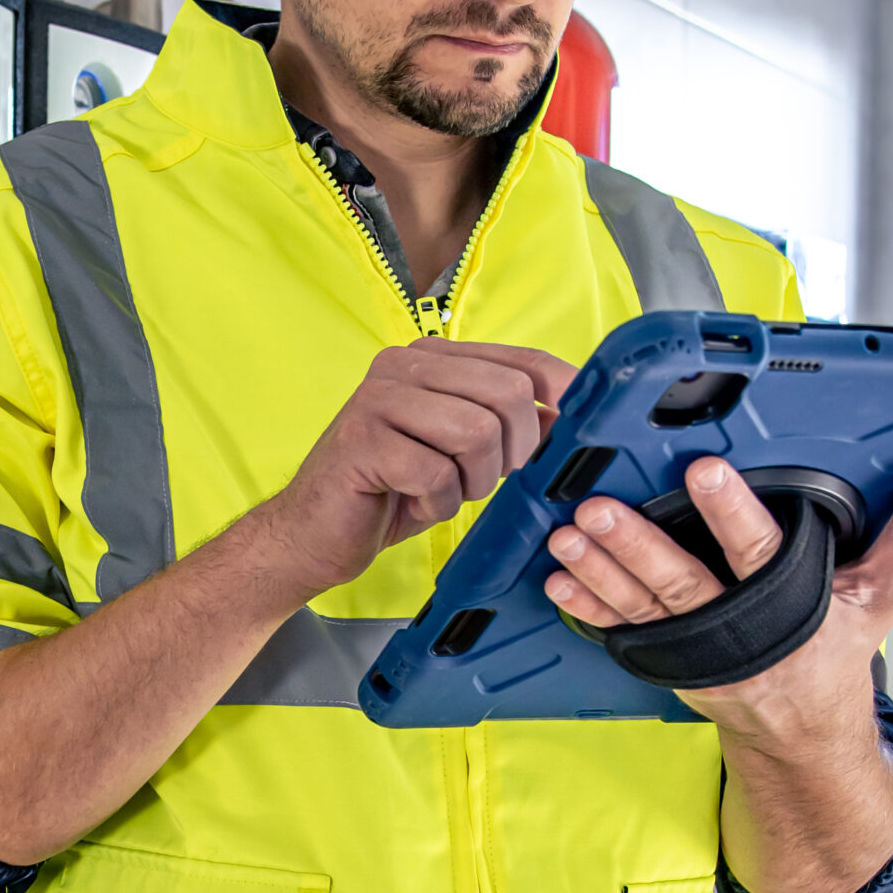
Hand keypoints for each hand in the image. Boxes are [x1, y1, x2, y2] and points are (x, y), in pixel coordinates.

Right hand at [250, 339, 575, 598]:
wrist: (312, 534)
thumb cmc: (389, 493)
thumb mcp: (461, 454)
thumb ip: (507, 426)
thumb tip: (571, 417)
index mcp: (433, 358)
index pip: (523, 360)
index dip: (563, 395)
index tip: (580, 430)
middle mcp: (404, 364)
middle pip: (508, 394)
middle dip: (514, 452)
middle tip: (485, 481)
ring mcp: (378, 397)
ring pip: (477, 432)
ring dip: (473, 480)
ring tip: (445, 492)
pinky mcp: (361, 439)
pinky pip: (436, 473)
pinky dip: (436, 503)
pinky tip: (412, 503)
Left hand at [542, 456, 892, 739]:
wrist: (802, 737)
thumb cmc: (833, 658)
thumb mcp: (881, 598)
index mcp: (792, 610)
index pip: (761, 554)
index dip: (731, 513)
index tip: (701, 472)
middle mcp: (738, 633)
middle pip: (682, 585)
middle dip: (637, 546)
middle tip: (599, 509)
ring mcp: (696, 651)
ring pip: (640, 607)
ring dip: (599, 571)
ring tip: (567, 534)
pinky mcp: (667, 660)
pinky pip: (620, 633)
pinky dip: (586, 607)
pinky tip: (558, 580)